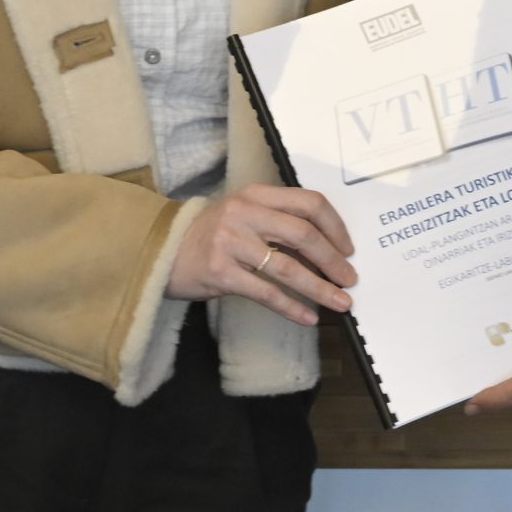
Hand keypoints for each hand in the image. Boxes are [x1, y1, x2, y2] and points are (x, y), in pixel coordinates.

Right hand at [167, 180, 356, 328]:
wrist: (162, 251)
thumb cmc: (212, 235)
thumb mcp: (244, 214)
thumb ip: (279, 221)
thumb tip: (327, 249)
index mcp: (256, 194)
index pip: (308, 203)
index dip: (335, 226)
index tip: (348, 248)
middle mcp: (244, 213)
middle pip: (303, 234)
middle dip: (333, 259)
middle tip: (349, 278)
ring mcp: (230, 242)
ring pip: (287, 267)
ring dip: (319, 288)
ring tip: (340, 302)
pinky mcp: (220, 272)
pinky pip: (265, 292)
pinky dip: (291, 307)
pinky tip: (308, 317)